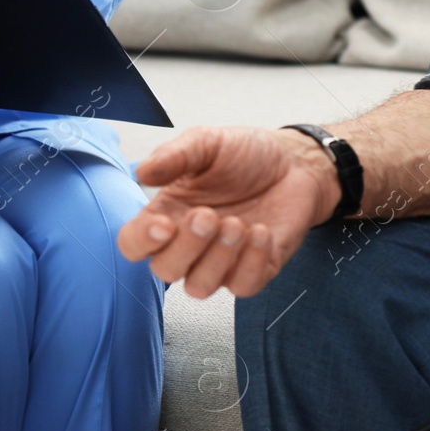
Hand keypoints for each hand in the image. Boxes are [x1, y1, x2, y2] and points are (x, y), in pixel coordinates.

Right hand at [117, 127, 340, 298]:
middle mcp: (190, 244)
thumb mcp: (208, 143)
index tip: (163, 225)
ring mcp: (222, 261)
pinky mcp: (256, 269)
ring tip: (237, 224)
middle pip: (165, 271)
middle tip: (208, 216)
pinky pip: (244, 286)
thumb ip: (175, 156)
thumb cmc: (246, 155)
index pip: (134, 244)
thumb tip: (141, 172)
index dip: (141, 242)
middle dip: (186, 247)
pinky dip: (251, 263)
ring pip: (200, 287)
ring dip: (217, 259)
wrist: (295, 162)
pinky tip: (261, 232)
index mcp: (168, 214)